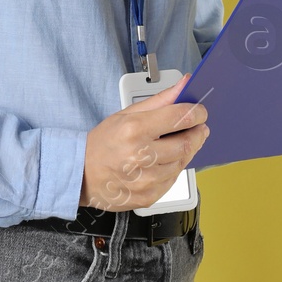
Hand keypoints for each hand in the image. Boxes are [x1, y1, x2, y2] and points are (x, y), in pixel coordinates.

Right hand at [79, 73, 207, 211]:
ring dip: (186, 151)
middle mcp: (141, 156)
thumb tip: (184, 84)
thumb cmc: (102, 143)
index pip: (180, 118)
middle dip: (197, 133)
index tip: (200, 112)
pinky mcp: (148, 197)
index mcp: (135, 130)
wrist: (81, 174)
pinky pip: (173, 180)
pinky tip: (165, 161)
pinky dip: (174, 168)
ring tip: (179, 143)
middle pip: (186, 143)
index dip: (197, 113)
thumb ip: (160, 100)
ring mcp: (145, 180)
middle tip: (198, 128)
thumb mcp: (127, 114)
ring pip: (182, 163)